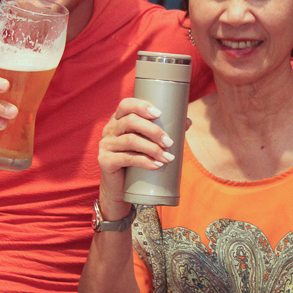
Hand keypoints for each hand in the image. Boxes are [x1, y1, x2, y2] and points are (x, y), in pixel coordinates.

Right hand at [97, 98, 176, 218]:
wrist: (119, 187)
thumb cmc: (135, 161)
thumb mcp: (148, 143)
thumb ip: (164, 131)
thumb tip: (187, 121)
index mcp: (118, 120)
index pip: (126, 105)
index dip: (142, 106)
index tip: (159, 114)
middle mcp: (109, 129)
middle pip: (130, 121)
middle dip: (153, 130)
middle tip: (170, 142)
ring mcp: (105, 145)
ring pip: (130, 140)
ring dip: (153, 148)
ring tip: (168, 157)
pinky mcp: (105, 161)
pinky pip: (126, 158)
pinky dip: (145, 161)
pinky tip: (156, 165)